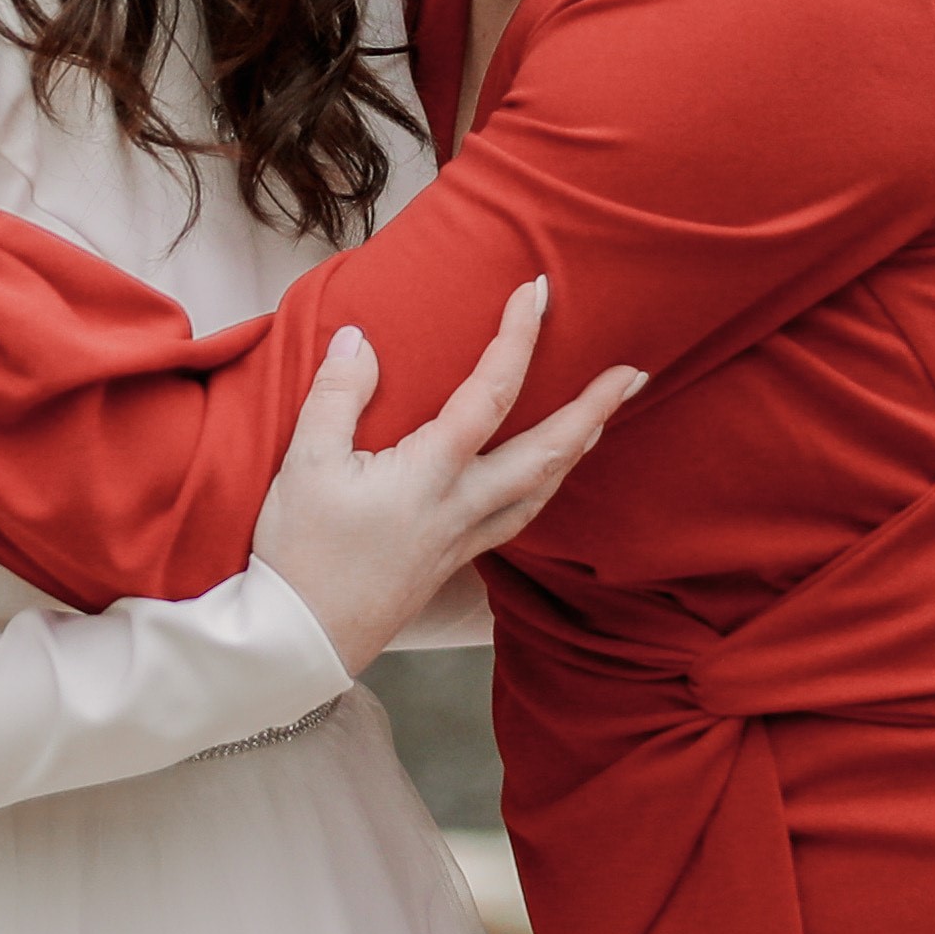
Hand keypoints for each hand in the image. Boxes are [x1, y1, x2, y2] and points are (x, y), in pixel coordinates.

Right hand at [250, 280, 645, 674]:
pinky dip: (545, 488)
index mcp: (430, 474)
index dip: (517, 339)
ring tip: (602, 419)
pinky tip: (544, 479)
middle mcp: (461, 506)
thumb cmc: (301, 552)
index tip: (537, 292)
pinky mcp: (454, 561)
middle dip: (594, 410)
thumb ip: (337, 395)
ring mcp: (463, 538)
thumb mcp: (305, 463)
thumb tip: (360, 338)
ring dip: (578, 449)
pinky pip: (519, 518)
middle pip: (547, 453)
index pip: (489, 395)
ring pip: (541, 490)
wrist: (303, 641)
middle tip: (633, 374)